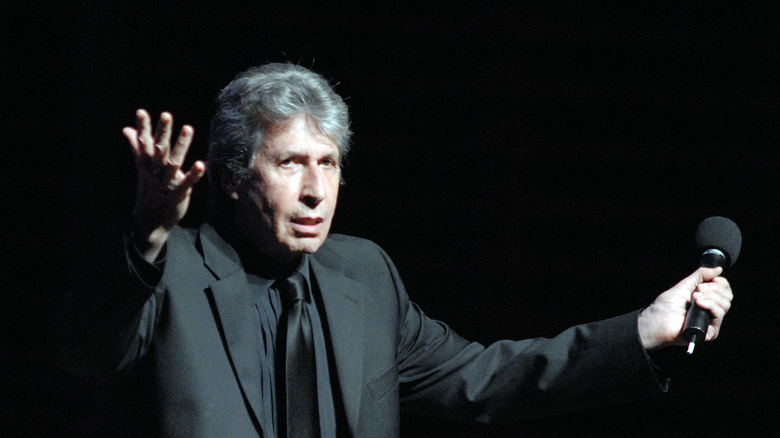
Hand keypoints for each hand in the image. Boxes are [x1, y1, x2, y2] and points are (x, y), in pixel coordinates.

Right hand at [122, 109, 205, 259]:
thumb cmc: (148, 190)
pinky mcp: (178, 194)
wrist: (149, 221)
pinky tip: (201, 164)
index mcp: (146, 164)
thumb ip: (137, 147)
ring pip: (173, 161)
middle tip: (166, 115)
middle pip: (159, 149)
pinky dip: (194, 174)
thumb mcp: (142, 167)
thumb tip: (127, 129)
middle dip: (162, 132)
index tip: (141, 112)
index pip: (144, 143)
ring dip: (181, 145)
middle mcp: (154, 171)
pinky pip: (186, 182)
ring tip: (188, 128)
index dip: (143, 128)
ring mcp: (166, 183)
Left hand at [638, 267, 732, 349]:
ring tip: (694, 297)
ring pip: (724, 304)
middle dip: (713, 289)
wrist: (657, 320)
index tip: (712, 279)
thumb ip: (700, 275)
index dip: (721, 283)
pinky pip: (719, 315)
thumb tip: (717, 269)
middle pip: (727, 296)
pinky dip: (710, 305)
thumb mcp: (684, 285)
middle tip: (697, 289)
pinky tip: (699, 303)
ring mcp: (710, 321)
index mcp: (705, 300)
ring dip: (710, 297)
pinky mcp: (710, 331)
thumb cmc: (665, 306)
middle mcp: (710, 310)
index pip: (724, 290)